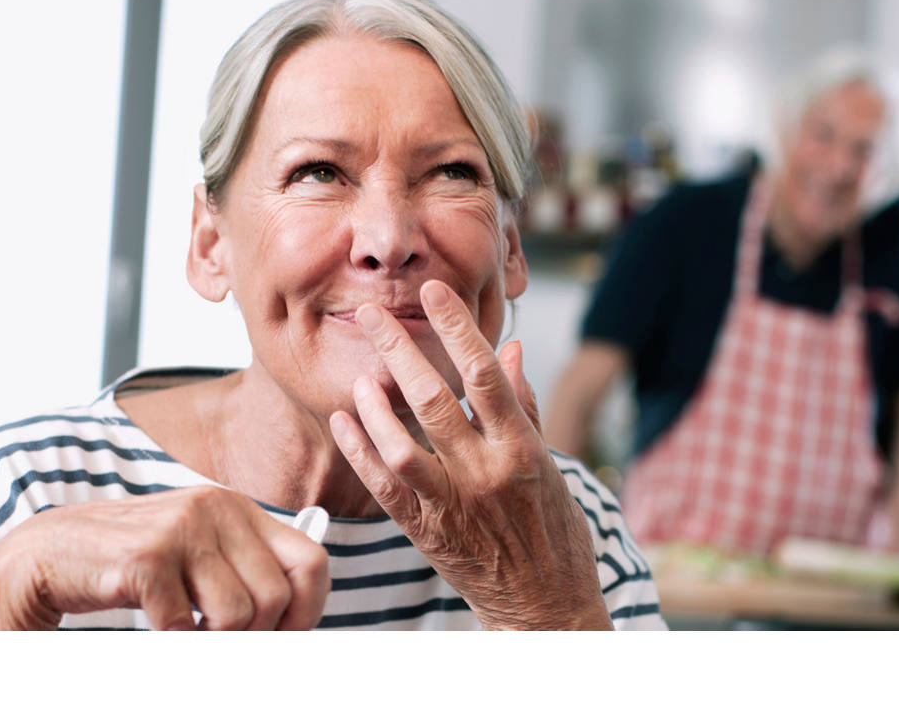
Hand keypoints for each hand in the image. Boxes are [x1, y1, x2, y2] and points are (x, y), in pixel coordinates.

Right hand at [0, 485, 329, 629]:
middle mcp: (216, 507)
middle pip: (276, 597)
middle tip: (219, 640)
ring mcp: (181, 528)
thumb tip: (296, 625)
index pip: (311, 562)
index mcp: (237, 507)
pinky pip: (185, 625)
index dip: (307, 612)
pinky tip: (156, 625)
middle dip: (255, 636)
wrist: (51, 553)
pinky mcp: (147, 557)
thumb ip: (245, 572)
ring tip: (185, 630)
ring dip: (212, 641)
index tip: (284, 639)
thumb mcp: (198, 555)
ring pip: (237, 615)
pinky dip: (173, 641)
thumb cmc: (133, 562)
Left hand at [328, 279, 611, 629]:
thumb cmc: (554, 533)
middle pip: (434, 401)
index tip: (435, 291)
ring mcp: (453, 507)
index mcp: (522, 451)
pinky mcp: (426, 533)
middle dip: (399, 351)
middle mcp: (486, 475)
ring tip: (361, 375)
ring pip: (402, 447)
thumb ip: (522, 406)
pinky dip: (360, 451)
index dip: (459, 329)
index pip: (487, 376)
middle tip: (372, 313)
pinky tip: (345, 420)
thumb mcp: (551, 465)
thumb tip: (508, 350)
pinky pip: (384, 487)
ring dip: (375, 406)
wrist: (545, 608)